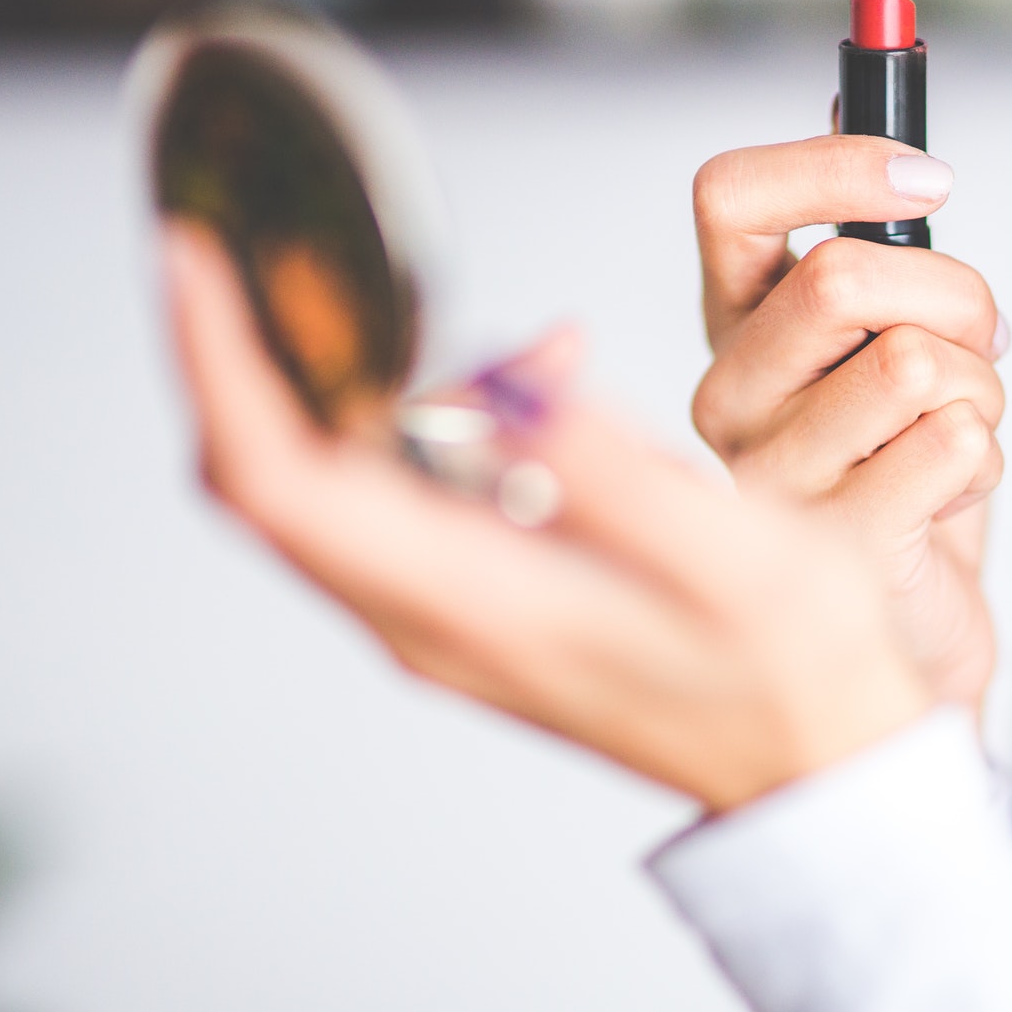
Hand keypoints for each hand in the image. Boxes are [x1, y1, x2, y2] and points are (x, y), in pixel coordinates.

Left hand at [163, 223, 932, 812]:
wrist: (816, 766)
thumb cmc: (794, 674)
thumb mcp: (739, 562)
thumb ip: (613, 474)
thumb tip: (504, 380)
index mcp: (475, 603)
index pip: (283, 479)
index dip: (223, 362)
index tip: (195, 258)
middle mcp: (429, 618)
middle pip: (273, 477)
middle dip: (252, 351)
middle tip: (277, 246)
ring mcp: (444, 618)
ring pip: (328, 483)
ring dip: (369, 377)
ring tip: (509, 330)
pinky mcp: (474, 604)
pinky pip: (401, 496)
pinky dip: (435, 414)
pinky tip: (546, 382)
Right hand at [691, 136, 1006, 706]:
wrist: (914, 625)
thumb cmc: (904, 465)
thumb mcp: (893, 330)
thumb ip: (874, 231)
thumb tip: (866, 80)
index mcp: (736, 324)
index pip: (729, 197)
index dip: (836, 163)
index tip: (932, 181)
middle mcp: (728, 394)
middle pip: (845, 276)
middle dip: (958, 298)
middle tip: (978, 342)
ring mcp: (770, 477)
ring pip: (918, 363)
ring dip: (983, 389)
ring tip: (958, 432)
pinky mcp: (832, 549)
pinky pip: (956, 446)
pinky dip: (987, 460)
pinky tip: (950, 495)